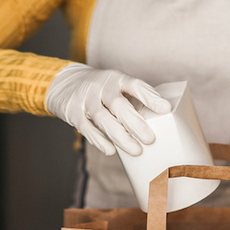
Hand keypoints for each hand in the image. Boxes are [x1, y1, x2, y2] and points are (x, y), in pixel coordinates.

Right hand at [44, 64, 171, 155]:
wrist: (63, 83)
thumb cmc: (100, 90)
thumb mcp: (116, 87)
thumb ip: (132, 100)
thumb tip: (161, 121)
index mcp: (117, 79)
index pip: (136, 86)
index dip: (150, 97)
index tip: (166, 109)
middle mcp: (101, 87)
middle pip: (119, 105)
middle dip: (135, 123)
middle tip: (150, 139)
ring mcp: (86, 99)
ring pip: (103, 118)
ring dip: (120, 136)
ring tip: (136, 150)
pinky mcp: (73, 112)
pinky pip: (86, 128)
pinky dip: (99, 140)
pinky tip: (111, 150)